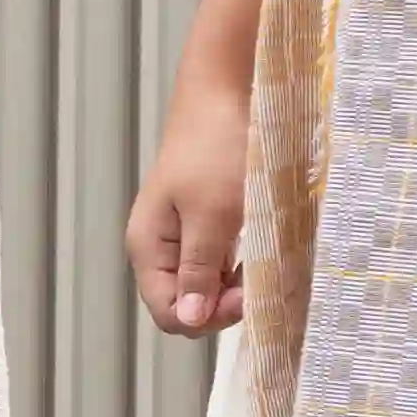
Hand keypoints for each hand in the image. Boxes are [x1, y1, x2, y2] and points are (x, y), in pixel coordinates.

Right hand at [128, 45, 263, 339]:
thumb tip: (188, 320)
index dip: (207, 316)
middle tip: (262, 280)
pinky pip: (219, 266)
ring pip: (206, 287)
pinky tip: (262, 254)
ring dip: (237, 287)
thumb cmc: (215, 150)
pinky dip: (241, 268)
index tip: (247, 294)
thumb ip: (198, 271)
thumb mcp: (210, 215)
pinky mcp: (204, 225)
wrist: (223, 95)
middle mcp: (160, 249)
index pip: (170, 313)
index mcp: (149, 248)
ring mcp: (182, 238)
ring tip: (266, 265)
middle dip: (224, 304)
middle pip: (187, 305)